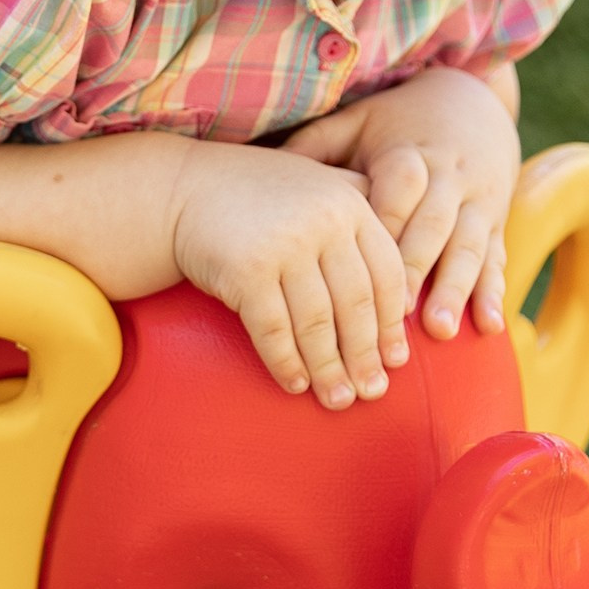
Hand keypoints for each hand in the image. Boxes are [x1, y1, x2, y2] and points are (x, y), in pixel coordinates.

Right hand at [167, 146, 410, 406]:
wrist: (181, 188)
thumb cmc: (257, 198)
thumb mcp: (318, 191)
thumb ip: (361, 222)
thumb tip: (406, 295)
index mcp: (350, 203)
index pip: (386, 273)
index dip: (392, 323)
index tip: (395, 361)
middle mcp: (323, 221)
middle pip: (356, 304)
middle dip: (365, 355)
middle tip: (371, 393)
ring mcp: (284, 245)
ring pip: (317, 323)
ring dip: (329, 369)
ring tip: (337, 400)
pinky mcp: (245, 270)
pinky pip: (273, 330)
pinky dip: (286, 363)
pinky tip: (295, 384)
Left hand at [283, 67, 520, 342]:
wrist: (472, 103)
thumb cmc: (397, 123)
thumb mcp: (358, 123)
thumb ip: (317, 144)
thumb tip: (261, 163)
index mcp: (408, 153)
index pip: (398, 188)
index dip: (384, 224)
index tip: (358, 263)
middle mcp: (448, 177)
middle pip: (434, 224)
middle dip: (418, 269)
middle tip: (397, 313)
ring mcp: (477, 201)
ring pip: (469, 246)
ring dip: (455, 289)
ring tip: (440, 330)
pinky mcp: (497, 222)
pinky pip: (497, 258)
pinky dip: (494, 292)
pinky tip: (488, 326)